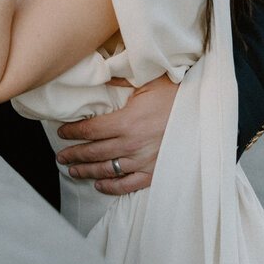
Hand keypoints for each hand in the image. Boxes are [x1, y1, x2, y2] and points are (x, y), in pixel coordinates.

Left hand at [55, 74, 177, 194]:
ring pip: (107, 170)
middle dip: (74, 154)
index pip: (90, 130)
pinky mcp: (154, 172)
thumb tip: (100, 76)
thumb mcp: (146, 81)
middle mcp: (131, 145)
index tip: (62, 133)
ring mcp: (142, 161)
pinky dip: (112, 187)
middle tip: (60, 157)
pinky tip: (100, 185)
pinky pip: (128, 184)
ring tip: (73, 170)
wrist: (202, 112)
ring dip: (87, 171)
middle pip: (94, 152)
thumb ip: (119, 81)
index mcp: (126, 121)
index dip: (73, 132)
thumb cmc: (174, 93)